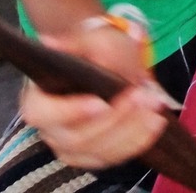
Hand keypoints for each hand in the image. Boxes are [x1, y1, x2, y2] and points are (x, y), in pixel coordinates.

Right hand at [19, 23, 168, 171]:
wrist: (108, 59)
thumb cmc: (95, 47)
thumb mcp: (95, 38)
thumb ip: (84, 46)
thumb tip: (53, 43)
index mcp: (39, 97)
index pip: (42, 113)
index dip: (69, 112)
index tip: (100, 103)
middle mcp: (51, 127)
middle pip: (75, 138)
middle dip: (113, 119)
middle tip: (141, 96)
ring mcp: (70, 144)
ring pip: (97, 151)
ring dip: (130, 131)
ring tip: (153, 106)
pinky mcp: (92, 153)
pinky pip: (113, 156)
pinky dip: (137, 141)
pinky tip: (155, 121)